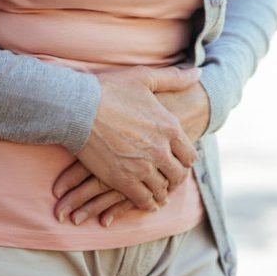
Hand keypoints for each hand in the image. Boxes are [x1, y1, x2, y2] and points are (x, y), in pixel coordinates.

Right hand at [73, 65, 199, 214]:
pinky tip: (146, 202)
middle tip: (171, 181)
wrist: (78, 108)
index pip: (190, 155)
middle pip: (178, 174)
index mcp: (169, 127)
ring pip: (161, 189)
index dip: (186, 161)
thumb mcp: (144, 78)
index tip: (180, 162)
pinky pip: (142, 199)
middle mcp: (160, 150)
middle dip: (175, 178)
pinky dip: (147, 203)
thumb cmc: (109, 90)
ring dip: (161, 192)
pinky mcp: (122, 179)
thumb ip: (174, 79)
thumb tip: (198, 72)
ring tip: (159, 194)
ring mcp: (141, 167)